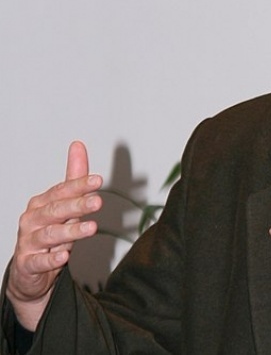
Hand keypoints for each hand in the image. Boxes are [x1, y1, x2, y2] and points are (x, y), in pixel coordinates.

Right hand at [6, 141, 102, 330]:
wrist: (30, 269)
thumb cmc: (50, 232)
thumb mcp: (65, 205)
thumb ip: (74, 178)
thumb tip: (78, 145)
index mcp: (42, 202)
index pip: (62, 190)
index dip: (80, 185)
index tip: (98, 180)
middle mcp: (33, 219)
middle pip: (56, 210)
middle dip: (77, 205)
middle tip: (97, 203)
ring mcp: (28, 241)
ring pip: (50, 234)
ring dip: (71, 231)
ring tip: (91, 228)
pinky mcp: (28, 263)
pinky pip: (39, 261)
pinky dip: (51, 259)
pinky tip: (64, 256)